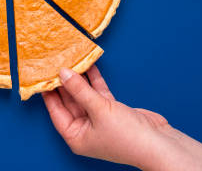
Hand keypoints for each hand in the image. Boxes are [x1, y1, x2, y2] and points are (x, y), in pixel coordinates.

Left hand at [43, 66, 201, 169]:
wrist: (159, 143)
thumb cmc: (127, 137)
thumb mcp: (99, 110)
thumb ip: (80, 90)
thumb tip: (63, 73)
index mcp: (76, 136)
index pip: (56, 111)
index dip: (49, 93)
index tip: (42, 75)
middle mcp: (85, 129)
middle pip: (69, 101)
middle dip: (64, 82)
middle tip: (55, 62)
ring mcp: (98, 119)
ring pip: (84, 95)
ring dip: (80, 78)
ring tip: (71, 59)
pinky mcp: (112, 111)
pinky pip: (98, 93)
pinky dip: (94, 80)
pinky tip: (89, 64)